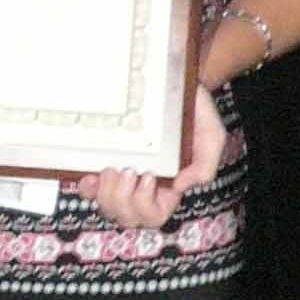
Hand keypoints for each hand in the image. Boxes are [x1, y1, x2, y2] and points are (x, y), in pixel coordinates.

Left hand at [71, 85, 229, 232]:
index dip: (146, 205)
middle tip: (128, 170)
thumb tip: (181, 186)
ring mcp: (122, 176)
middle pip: (127, 216)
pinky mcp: (105, 161)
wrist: (172, 82)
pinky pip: (90, 189)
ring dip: (106, 194)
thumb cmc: (193, 111)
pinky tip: (90, 175)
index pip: (154, 216)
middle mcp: (143, 187)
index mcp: (168, 187)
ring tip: (112, 168)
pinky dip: (88, 188)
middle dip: (123, 200)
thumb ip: (204, 165)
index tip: (149, 176)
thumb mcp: (211, 136)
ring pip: (107, 207)